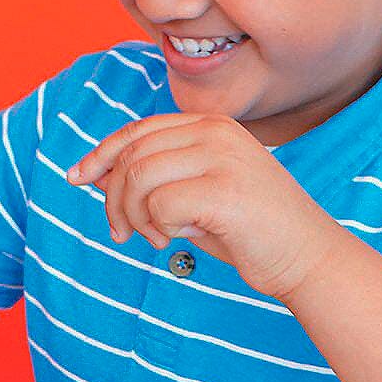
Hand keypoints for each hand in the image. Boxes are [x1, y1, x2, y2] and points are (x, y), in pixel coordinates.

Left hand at [67, 112, 343, 299]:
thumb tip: (92, 172)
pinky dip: (158, 228)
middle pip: (131, 156)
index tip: (76, 178)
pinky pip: (159, 206)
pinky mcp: (225, 189)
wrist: (305, 256)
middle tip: (123, 232)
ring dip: (135, 217)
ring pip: (138, 178)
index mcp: (210, 126)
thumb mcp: (188, 195)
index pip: (137, 130)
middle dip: (114, 199)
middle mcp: (216, 132)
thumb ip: (147, 178)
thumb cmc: (244, 229)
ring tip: (157, 237)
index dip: (100, 154)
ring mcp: (223, 157)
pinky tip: (180, 239)